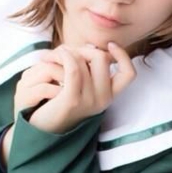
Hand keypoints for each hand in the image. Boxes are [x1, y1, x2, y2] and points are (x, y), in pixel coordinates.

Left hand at [0, 43, 134, 164]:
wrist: (43, 126)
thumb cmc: (60, 101)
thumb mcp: (82, 85)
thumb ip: (90, 69)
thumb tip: (92, 46)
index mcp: (109, 95)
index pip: (129, 74)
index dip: (123, 56)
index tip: (110, 45)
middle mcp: (103, 100)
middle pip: (102, 58)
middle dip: (84, 49)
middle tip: (67, 51)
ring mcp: (90, 101)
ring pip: (84, 60)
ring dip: (68, 51)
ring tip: (55, 54)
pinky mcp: (72, 100)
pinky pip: (73, 68)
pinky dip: (64, 56)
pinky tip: (55, 56)